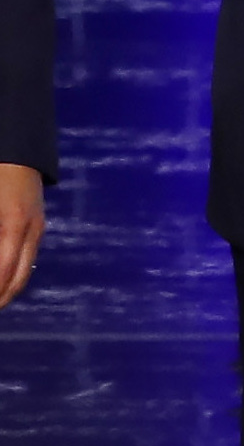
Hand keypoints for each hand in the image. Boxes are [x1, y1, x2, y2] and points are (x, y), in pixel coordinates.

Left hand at [0, 164, 42, 309]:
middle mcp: (31, 231)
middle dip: (2, 298)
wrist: (20, 147)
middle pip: (19, 277)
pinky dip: (14, 274)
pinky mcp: (37, 224)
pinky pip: (27, 258)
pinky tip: (3, 278)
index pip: (5, 271)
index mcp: (15, 225)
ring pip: (25, 270)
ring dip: (8, 289)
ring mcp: (37, 227)